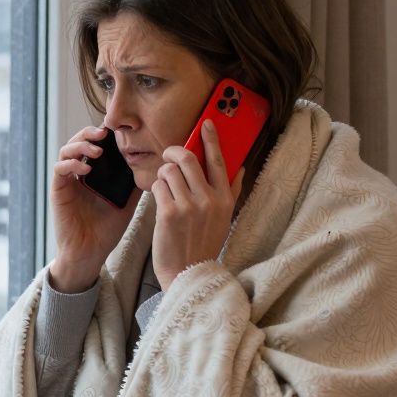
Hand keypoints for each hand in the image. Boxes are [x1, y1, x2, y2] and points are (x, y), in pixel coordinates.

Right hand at [49, 126, 139, 291]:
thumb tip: (155, 165)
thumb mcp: (128, 202)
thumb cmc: (107, 229)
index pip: (96, 144)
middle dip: (90, 133)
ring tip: (97, 151)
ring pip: (66, 150)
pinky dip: (71, 164)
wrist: (90, 252)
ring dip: (80, 145)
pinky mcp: (58, 190)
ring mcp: (67, 181)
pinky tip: (85, 169)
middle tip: (104, 132)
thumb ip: (135, 183)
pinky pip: (59, 169)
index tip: (117, 130)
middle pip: (79, 141)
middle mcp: (79, 173)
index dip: (103, 134)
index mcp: (95, 173)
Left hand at [151, 120, 243, 289]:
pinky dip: (156, 189)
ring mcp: (188, 206)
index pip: (219, 161)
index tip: (206, 123)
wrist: (188, 272)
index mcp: (225, 199)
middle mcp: (209, 199)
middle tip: (169, 156)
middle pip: (188, 159)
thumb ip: (231, 192)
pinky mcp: (169, 213)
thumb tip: (240, 167)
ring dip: (163, 174)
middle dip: (174, 152)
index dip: (211, 139)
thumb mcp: (224, 218)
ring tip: (165, 187)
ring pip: (169, 171)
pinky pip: (158, 186)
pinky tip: (160, 200)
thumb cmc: (204, 243)